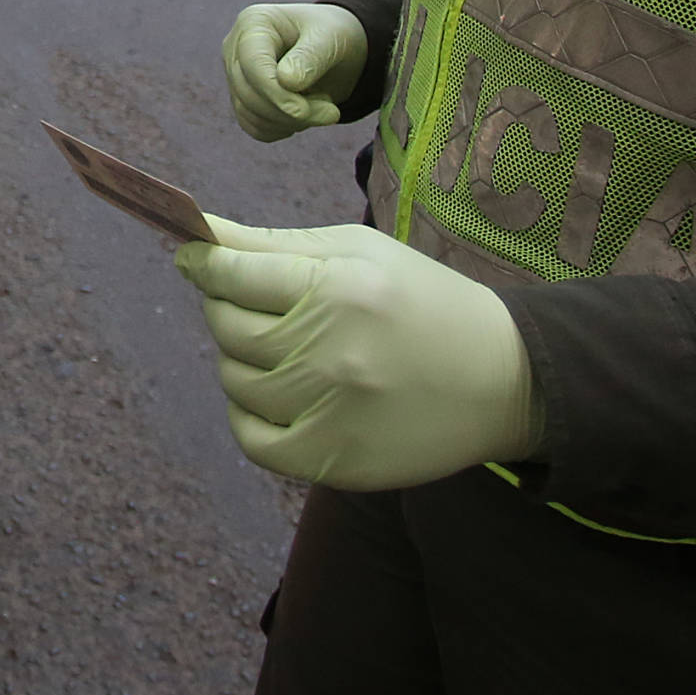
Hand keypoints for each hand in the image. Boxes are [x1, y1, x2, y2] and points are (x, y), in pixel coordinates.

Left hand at [173, 215, 539, 490]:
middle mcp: (332, 351)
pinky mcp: (336, 459)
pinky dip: (248, 415)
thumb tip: (199, 236)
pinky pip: (253, 439)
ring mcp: (332, 410)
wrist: (503, 379)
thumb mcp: (359, 253)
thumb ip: (274, 245)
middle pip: (227, 326)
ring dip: (241, 359)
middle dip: (225, 306)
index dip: (203, 262)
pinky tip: (274, 394)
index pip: (233, 273)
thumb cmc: (421, 301)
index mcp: (340, 288)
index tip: (192, 256)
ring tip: (280, 348)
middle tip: (251, 302)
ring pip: (235, 379)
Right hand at [222, 3, 368, 142]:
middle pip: (248, 92)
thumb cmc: (333, 35)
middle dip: (291, 112)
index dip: (275, 92)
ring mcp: (236, 75)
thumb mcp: (331, 38)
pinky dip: (282, 129)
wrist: (336, 49)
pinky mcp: (242, 100)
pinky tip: (305, 115)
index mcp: (254, 23)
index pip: (252, 63)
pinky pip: (254, 126)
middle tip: (331, 112)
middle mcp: (236, 48)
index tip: (304, 111)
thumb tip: (285, 81)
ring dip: (291, 121)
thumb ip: (310, 57)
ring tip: (323, 106)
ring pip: (250, 114)